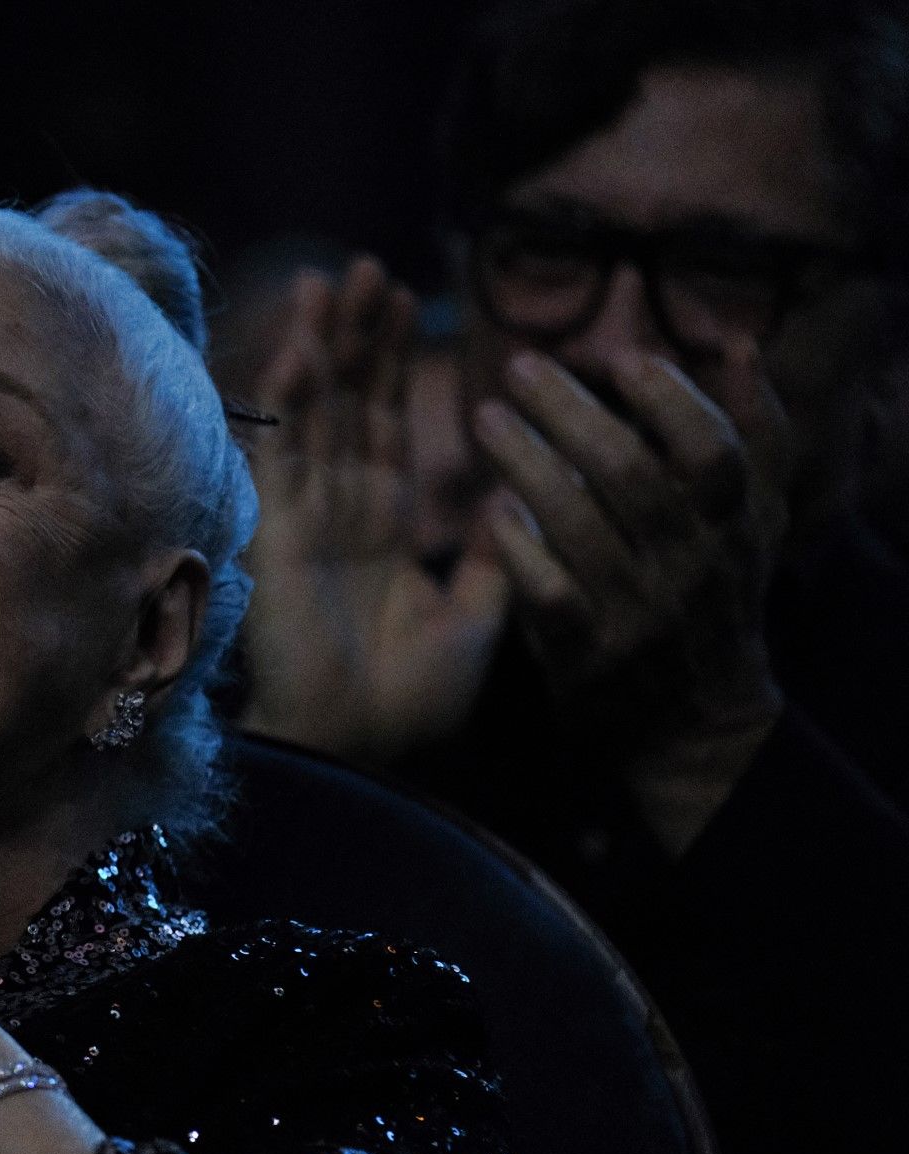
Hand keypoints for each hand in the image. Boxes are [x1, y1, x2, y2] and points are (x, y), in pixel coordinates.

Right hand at [240, 258, 508, 762]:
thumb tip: (521, 489)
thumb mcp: (478, 620)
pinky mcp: (275, 534)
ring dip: (324, 346)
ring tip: (335, 280)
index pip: (387, 431)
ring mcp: (303, 520)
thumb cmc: (409, 703)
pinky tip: (301, 346)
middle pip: (348, 407)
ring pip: (313, 415)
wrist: (355, 751)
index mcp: (384, 533)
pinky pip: (283, 454)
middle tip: (366, 268)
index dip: (394, 369)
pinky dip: (290, 401)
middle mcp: (339, 515)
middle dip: (358, 338)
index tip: (406, 304)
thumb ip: (497, 553)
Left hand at [474, 339, 791, 850]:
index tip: (622, 357)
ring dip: (527, 464)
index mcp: (735, 527)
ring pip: (580, 526)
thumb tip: (738, 347)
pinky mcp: (587, 654)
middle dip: (571, 413)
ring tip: (485, 419)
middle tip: (520, 369)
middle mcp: (690, 567)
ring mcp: (637, 613)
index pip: (715, 453)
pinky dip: (521, 549)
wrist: (690, 722)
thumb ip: (751, 439)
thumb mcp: (750, 523)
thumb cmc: (710, 595)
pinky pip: (550, 594)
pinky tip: (492, 512)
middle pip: (632, 476)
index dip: (672, 401)